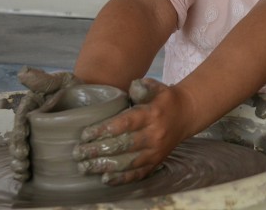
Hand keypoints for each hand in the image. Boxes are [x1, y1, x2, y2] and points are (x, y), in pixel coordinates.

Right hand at [9, 66, 78, 180]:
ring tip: (23, 173)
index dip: (18, 136)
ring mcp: (38, 135)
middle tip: (23, 165)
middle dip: (17, 154)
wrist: (92, 96)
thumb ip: (43, 79)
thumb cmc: (74, 87)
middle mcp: (31, 122)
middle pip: (19, 140)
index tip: (23, 149)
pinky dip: (28, 169)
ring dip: (19, 164)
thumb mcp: (62, 80)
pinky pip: (35, 158)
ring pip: (23, 150)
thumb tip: (22, 72)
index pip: (20, 122)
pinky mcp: (47, 145)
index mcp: (31, 108)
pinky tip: (27, 178)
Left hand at [74, 78, 194, 185]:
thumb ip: (143, 86)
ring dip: (104, 166)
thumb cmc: (165, 100)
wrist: (187, 114)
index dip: (104, 130)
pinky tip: (105, 178)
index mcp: (152, 114)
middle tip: (78, 152)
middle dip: (98, 150)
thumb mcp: (157, 87)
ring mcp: (156, 151)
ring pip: (128, 162)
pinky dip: (121, 178)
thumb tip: (132, 86)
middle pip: (123, 145)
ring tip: (85, 167)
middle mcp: (154, 135)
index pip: (125, 123)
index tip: (85, 134)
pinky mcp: (156, 162)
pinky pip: (138, 174)